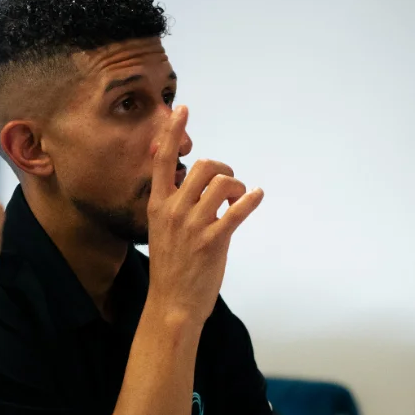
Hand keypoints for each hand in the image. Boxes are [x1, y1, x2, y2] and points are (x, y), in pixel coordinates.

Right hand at [146, 106, 262, 325]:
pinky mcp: (212, 241)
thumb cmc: (171, 268)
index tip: (182, 110)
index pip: (162, 160)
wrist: (171, 303)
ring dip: (237, 187)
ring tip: (239, 200)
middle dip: (223, 169)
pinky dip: (250, 199)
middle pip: (202, 167)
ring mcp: (192, 226)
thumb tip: (200, 188)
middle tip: (230, 185)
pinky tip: (256, 196)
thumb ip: (177, 206)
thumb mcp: (163, 230)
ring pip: (221, 183)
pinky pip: (236, 211)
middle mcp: (173, 211)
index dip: (172, 132)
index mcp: (158, 206)